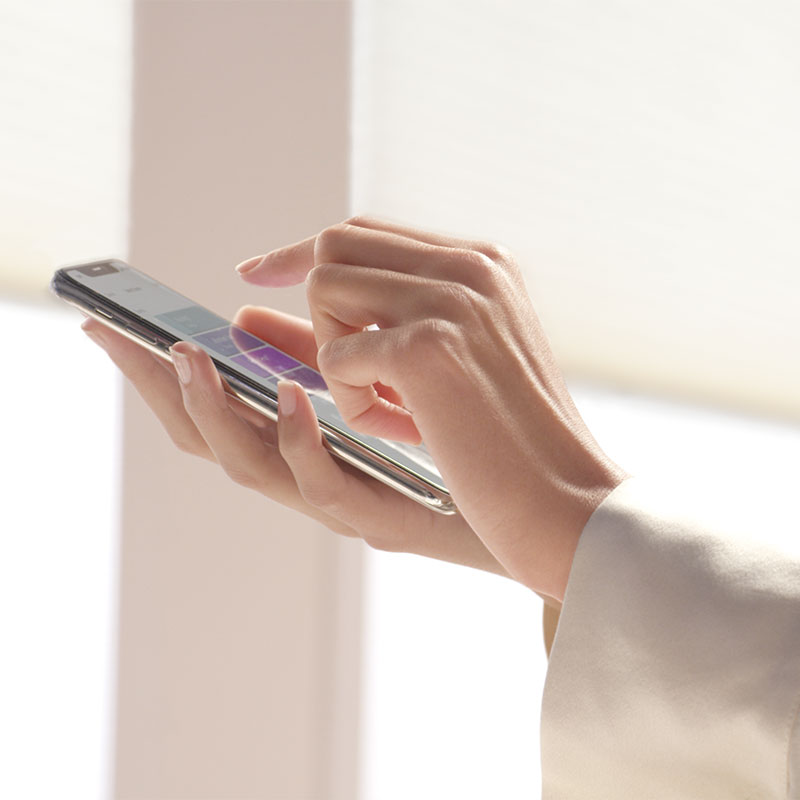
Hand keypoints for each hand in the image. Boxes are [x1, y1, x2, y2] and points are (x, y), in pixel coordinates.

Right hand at [80, 305, 509, 578]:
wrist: (546, 509)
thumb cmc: (469, 436)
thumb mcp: (386, 377)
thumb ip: (320, 345)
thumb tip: (255, 304)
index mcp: (308, 444)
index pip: (217, 409)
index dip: (163, 370)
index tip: (122, 322)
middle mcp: (312, 476)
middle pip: (209, 439)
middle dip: (152, 388)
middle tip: (111, 335)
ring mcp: (345, 502)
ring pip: (251, 466)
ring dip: (212, 409)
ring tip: (187, 358)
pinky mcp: (388, 519)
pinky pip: (325, 484)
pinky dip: (298, 438)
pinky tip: (296, 391)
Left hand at [237, 217, 626, 601]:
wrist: (566, 498)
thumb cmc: (511, 438)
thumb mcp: (461, 358)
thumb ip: (399, 316)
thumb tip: (303, 292)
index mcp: (482, 262)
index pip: (367, 231)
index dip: (303, 250)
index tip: (257, 271)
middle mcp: (469, 265)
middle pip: (336, 244)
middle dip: (311, 302)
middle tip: (317, 355)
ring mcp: (450, 299)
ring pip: (326, 289)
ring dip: (337, 357)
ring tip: (385, 405)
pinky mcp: (427, 347)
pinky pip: (337, 357)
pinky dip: (353, 401)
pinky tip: (405, 430)